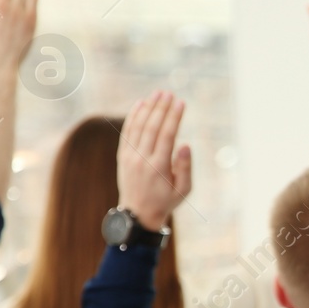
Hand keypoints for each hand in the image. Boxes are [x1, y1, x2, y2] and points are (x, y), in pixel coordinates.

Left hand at [117, 91, 191, 231]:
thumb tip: (185, 144)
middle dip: (161, 108)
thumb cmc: (166, 201)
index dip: (174, 117)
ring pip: (138, 127)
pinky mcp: (123, 156)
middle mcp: (142, 159)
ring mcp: (130, 157)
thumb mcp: (183, 190)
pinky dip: (133, 116)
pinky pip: (127, 132)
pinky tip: (141, 104)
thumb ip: (185, 167)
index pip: (167, 135)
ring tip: (157, 94)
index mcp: (159, 167)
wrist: (138, 214)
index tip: (181, 103)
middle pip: (152, 127)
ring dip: (148, 108)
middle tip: (169, 93)